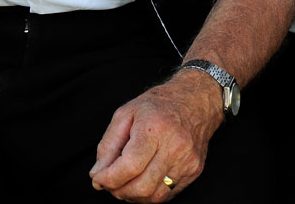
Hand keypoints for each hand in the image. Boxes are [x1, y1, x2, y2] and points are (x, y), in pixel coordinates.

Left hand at [89, 69, 224, 201]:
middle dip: (118, 190)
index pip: (130, 166)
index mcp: (155, 128)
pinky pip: (168, 195)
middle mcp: (175, 146)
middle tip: (110, 183)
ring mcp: (187, 161)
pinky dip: (150, 194)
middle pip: (142, 186)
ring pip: (155, 196)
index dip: (109, 178)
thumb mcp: (126, 113)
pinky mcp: (194, 170)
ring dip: (133, 196)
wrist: (196, 100)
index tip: (98, 178)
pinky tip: (143, 181)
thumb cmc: (159, 105)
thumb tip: (97, 173)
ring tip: (125, 183)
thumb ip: (108, 144)